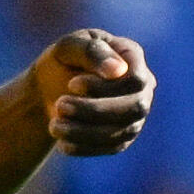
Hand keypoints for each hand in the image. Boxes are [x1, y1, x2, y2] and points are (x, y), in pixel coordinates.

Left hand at [35, 29, 152, 155]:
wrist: (51, 86)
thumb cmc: (64, 59)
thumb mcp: (70, 46)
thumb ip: (92, 51)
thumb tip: (118, 71)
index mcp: (133, 58)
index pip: (135, 79)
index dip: (104, 86)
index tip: (72, 84)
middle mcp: (142, 88)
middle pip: (135, 107)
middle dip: (95, 110)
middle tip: (60, 105)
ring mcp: (135, 115)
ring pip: (123, 131)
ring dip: (86, 131)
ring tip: (54, 126)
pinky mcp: (122, 137)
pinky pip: (111, 148)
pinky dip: (86, 147)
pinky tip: (62, 144)